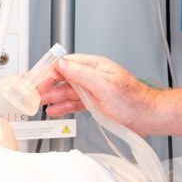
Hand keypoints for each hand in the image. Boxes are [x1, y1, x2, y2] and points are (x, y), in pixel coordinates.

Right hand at [42, 54, 165, 135]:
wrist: (147, 117)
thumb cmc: (132, 100)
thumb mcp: (104, 85)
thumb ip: (81, 74)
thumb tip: (62, 64)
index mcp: (95, 66)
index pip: (66, 64)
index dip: (49, 71)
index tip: (38, 79)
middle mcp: (93, 76)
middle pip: (64, 77)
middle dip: (47, 85)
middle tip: (33, 92)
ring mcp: (93, 90)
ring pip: (67, 91)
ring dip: (52, 97)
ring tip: (39, 103)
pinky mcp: (95, 103)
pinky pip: (74, 102)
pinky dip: (63, 106)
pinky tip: (54, 110)